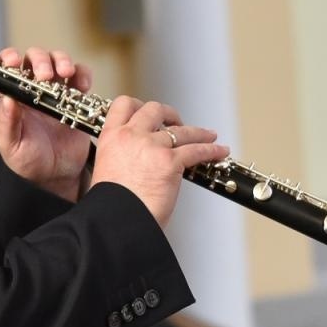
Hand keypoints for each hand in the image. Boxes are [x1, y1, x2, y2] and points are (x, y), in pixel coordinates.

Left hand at [0, 47, 94, 201]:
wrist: (55, 177)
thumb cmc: (28, 162)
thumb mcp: (12, 146)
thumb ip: (8, 123)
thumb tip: (7, 98)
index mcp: (14, 97)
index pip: (8, 68)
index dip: (10, 59)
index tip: (14, 62)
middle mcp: (34, 89)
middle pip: (36, 58)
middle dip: (41, 60)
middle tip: (45, 75)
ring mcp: (56, 91)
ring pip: (58, 61)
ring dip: (62, 61)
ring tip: (66, 73)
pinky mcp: (76, 98)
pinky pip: (81, 77)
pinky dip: (83, 74)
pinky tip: (83, 84)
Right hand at [90, 96, 229, 225]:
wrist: (117, 222)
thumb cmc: (113, 206)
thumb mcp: (107, 171)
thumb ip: (122, 156)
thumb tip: (139, 158)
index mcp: (111, 137)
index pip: (124, 105)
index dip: (140, 105)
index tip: (151, 114)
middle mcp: (130, 136)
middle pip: (154, 109)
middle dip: (170, 114)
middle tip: (177, 123)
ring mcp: (151, 146)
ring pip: (181, 130)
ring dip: (198, 132)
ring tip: (208, 136)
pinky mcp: (170, 161)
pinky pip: (197, 150)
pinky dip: (212, 150)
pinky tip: (219, 151)